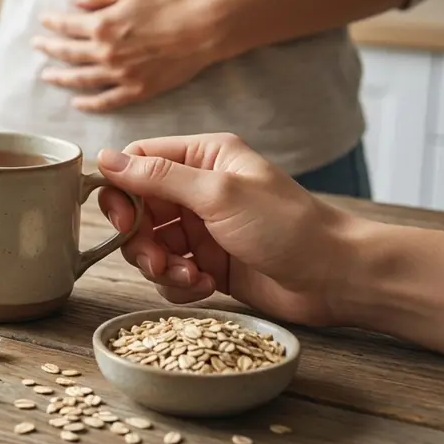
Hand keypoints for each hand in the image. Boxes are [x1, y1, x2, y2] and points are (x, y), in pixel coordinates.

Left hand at [34, 0, 223, 111]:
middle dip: (48, 48)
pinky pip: (106, 101)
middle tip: (36, 46)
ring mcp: (120, 75)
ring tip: (47, 75)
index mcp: (102, 26)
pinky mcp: (137, 90)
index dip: (52, 23)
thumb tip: (71, 0)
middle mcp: (105, 53)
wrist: (203, 27)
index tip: (42, 21)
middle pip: (67, 53)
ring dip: (61, 77)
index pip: (66, 25)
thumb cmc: (169, 2)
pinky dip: (88, 103)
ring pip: (80, 79)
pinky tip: (76, 102)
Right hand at [95, 134, 354, 326]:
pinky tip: (205, 286)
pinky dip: (178, 283)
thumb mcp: (219, 194)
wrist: (337, 278)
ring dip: (160, 265)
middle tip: (155, 258)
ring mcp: (202, 227)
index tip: (123, 220)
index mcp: (203, 157)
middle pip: (137, 208)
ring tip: (190, 276)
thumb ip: (159, 176)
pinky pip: (169, 272)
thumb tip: (106, 158)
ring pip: (149, 244)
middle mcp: (198, 188)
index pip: (138, 161)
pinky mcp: (207, 263)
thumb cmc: (288, 226)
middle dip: (139, 238)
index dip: (121, 190)